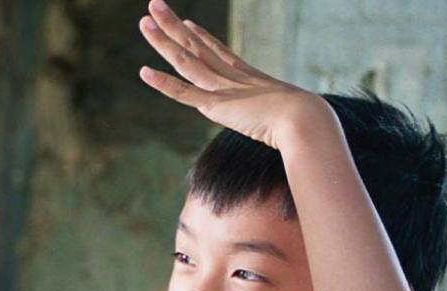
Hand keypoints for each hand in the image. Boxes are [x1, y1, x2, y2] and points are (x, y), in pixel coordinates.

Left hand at [137, 0, 331, 149]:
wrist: (303, 118)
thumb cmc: (301, 119)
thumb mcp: (282, 111)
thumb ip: (272, 112)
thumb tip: (277, 123)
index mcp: (245, 75)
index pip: (216, 50)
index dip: (199, 36)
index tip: (186, 23)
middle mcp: (229, 75)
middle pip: (194, 45)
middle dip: (172, 25)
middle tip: (154, 5)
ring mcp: (220, 87)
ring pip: (184, 59)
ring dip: (162, 40)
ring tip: (144, 20)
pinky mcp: (215, 105)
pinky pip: (183, 92)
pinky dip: (163, 83)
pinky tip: (143, 71)